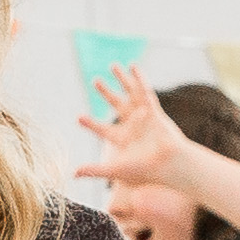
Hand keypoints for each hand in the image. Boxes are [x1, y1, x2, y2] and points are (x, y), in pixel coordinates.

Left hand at [76, 67, 189, 202]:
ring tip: (113, 65)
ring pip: (130, 94)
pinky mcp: (154, 111)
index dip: (91, 124)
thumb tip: (72, 174)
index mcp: (122, 140)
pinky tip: (132, 66)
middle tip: (95, 81)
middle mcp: (133, 126)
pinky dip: (139, 79)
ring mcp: (144, 117)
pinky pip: (145, 91)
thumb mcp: (114, 169)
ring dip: (122, 79)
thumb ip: (94, 170)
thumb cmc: (144, 169)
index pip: (102, 129)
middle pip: (117, 105)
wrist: (168, 164)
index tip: (79, 117)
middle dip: (106, 93)